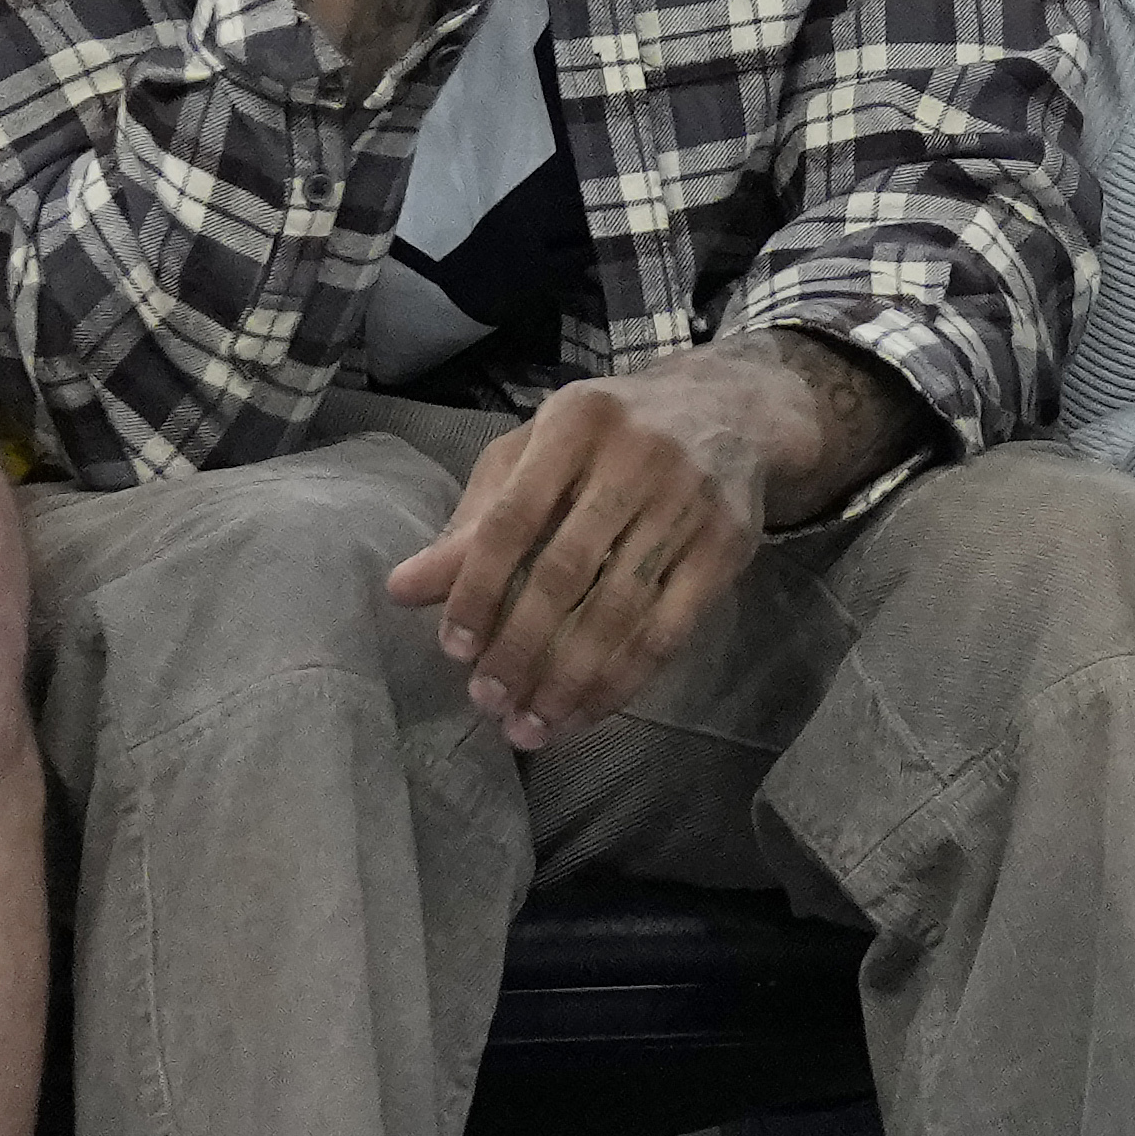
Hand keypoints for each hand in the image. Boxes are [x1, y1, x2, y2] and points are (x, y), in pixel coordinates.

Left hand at [382, 363, 779, 745]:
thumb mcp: (536, 453)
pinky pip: (669, 631)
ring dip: (569, 680)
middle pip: (565, 572)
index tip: (453, 649)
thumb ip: (474, 520)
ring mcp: (688, 503)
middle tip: (488, 702)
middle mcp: (636, 457)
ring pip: (619, 611)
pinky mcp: (727, 548)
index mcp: (574, 423)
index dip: (477, 590)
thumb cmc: (609, 437)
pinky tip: (586, 712)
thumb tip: (402, 590)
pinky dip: (624, 680)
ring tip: (531, 726)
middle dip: (520, 647)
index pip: (512, 519)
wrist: (732, 409)